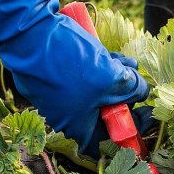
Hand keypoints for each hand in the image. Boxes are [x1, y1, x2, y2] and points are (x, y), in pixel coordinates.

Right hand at [0, 0, 148, 156]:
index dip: (130, 131)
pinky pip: (85, 78)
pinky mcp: (56, 75)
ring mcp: (60, 94)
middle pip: (104, 114)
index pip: (108, 141)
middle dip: (125, 99)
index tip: (144, 115)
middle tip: (140, 85)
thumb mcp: (110, 78)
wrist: (29, 32)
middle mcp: (66, 114)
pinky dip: (101, 69)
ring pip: (96, 92)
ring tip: (131, 66)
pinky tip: (116, 58)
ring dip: (116, 80)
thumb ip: (132, 88)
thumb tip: (142, 90)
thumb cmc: (69, 63)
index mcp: (77, 125)